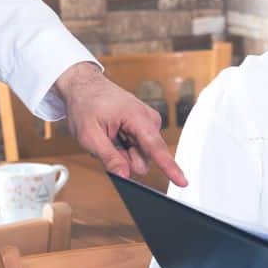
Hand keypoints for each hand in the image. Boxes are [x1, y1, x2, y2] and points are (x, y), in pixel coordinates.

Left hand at [55, 62, 186, 186]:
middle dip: (125, 159)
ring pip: (140, 155)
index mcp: (137, 117)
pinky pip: (138, 148)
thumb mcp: (89, 135)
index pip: (156, 148)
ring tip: (108, 136)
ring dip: (122, 153)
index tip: (182, 182)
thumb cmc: (86, 105)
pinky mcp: (144, 126)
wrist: (85, 86)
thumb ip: (109, 157)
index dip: (170, 168)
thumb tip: (124, 176)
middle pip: (145, 158)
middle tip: (106, 144)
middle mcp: (149, 120)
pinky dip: (123, 147)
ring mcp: (148, 122)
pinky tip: (113, 134)